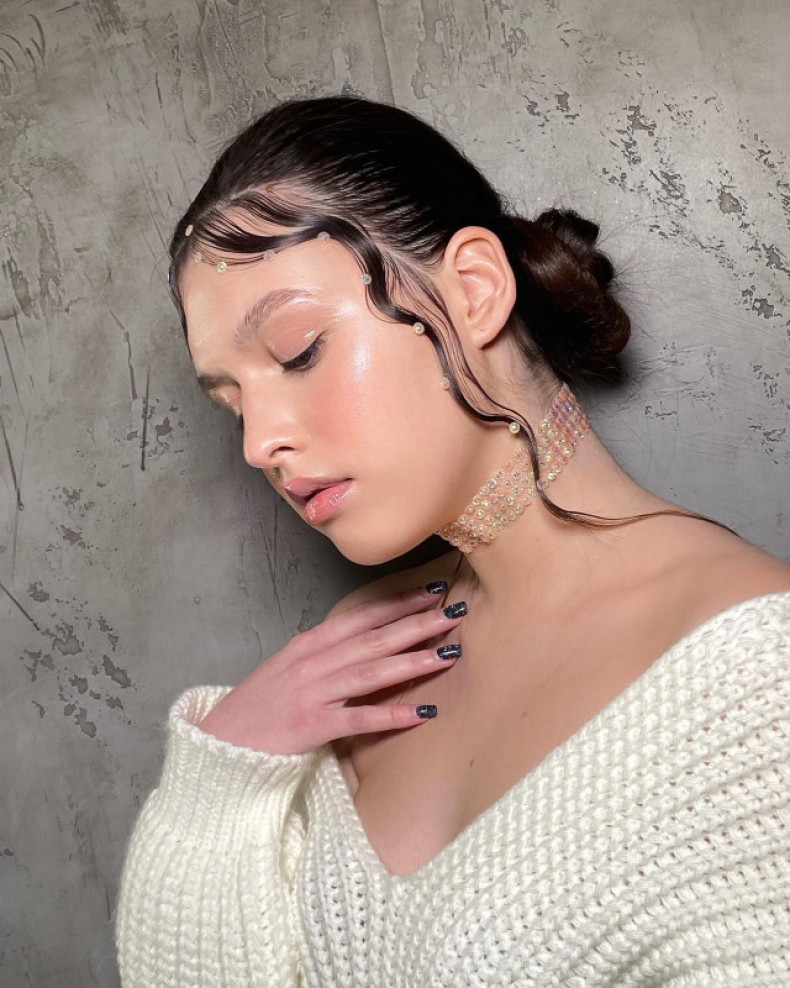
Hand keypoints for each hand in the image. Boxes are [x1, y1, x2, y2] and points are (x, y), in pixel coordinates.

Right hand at [197, 585, 466, 753]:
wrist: (224, 742)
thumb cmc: (260, 705)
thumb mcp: (290, 666)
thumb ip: (325, 652)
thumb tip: (363, 640)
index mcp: (310, 644)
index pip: (362, 617)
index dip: (398, 603)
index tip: (432, 592)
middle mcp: (314, 662)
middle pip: (374, 639)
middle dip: (417, 624)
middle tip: (454, 612)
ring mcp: (314, 693)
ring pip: (372, 672)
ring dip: (413, 661)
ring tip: (449, 653)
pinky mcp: (314, 726)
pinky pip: (361, 719)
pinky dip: (393, 716)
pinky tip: (423, 712)